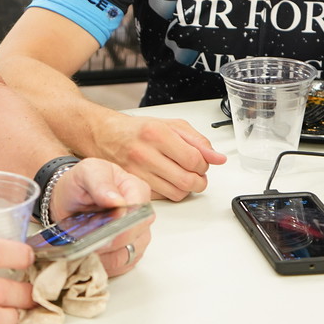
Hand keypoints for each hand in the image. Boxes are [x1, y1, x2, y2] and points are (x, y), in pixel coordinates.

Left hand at [49, 158, 153, 276]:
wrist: (68, 200)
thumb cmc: (80, 184)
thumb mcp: (86, 172)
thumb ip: (100, 182)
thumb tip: (117, 200)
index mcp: (136, 189)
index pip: (140, 211)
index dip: (122, 223)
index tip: (103, 229)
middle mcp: (141, 213)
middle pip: (137, 235)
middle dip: (111, 242)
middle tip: (89, 241)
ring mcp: (137, 234)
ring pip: (131, 253)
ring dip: (107, 256)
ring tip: (87, 249)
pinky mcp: (129, 250)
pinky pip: (123, 265)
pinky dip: (106, 265)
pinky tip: (92, 256)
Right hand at [94, 111, 224, 201]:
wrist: (105, 136)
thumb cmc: (138, 130)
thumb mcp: (171, 125)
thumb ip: (197, 141)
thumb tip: (218, 158)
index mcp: (157, 134)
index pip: (194, 160)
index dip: (204, 165)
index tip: (202, 163)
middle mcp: (145, 154)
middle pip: (187, 180)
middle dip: (200, 181)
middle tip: (198, 175)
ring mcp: (137, 172)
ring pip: (177, 193)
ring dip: (187, 188)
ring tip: (184, 177)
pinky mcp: (134, 185)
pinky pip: (163, 198)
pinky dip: (171, 192)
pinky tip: (168, 180)